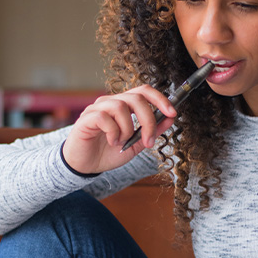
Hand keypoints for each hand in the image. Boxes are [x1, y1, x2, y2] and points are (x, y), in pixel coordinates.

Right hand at [62, 85, 176, 173]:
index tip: (172, 113)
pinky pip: (104, 117)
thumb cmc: (108, 153)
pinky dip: (113, 132)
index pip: (144, 91)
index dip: (160, 99)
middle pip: (136, 98)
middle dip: (148, 120)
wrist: (85, 166)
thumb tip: (170, 119)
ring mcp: (97, 108)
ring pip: (121, 106)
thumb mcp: (136, 144)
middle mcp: (111, 102)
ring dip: (127, 129)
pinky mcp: (86, 118)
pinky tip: (112, 142)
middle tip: (148, 141)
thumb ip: (152, 131)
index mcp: (124, 105)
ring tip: (122, 142)